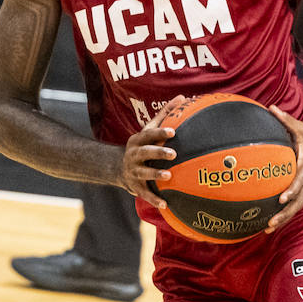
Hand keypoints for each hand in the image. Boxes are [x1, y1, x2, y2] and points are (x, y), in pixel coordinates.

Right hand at [116, 96, 189, 210]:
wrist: (119, 167)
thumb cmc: (143, 145)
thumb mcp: (149, 130)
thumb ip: (165, 114)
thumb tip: (183, 97)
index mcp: (138, 140)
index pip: (148, 134)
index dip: (159, 132)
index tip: (173, 132)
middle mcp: (133, 155)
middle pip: (144, 153)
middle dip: (158, 153)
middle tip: (174, 154)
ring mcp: (133, 171)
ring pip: (143, 173)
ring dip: (155, 175)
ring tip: (169, 176)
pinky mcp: (135, 186)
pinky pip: (145, 193)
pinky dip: (154, 199)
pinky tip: (165, 204)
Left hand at [264, 105, 302, 232]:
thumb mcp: (299, 127)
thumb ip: (285, 119)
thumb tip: (271, 107)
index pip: (298, 181)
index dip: (291, 190)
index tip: (281, 198)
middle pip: (297, 202)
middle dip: (284, 214)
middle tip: (270, 223)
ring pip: (295, 208)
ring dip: (283, 219)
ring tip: (266, 229)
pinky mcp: (301, 190)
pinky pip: (293, 206)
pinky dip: (283, 216)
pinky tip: (268, 224)